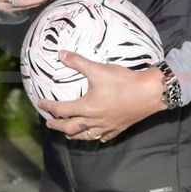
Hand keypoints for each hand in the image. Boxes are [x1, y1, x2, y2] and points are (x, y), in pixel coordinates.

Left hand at [41, 50, 166, 141]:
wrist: (150, 92)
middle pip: (70, 127)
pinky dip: (96, 137)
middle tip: (49, 123)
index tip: (40, 103)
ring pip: (85, 136)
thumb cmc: (123, 81)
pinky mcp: (119, 128)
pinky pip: (104, 137)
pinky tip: (96, 136)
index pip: (62, 109)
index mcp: (87, 107)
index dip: (49, 106)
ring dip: (73, 135)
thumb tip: (60, 54)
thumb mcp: (98, 69)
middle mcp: (94, 120)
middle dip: (57, 125)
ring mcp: (107, 126)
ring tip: (66, 134)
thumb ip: (78, 62)